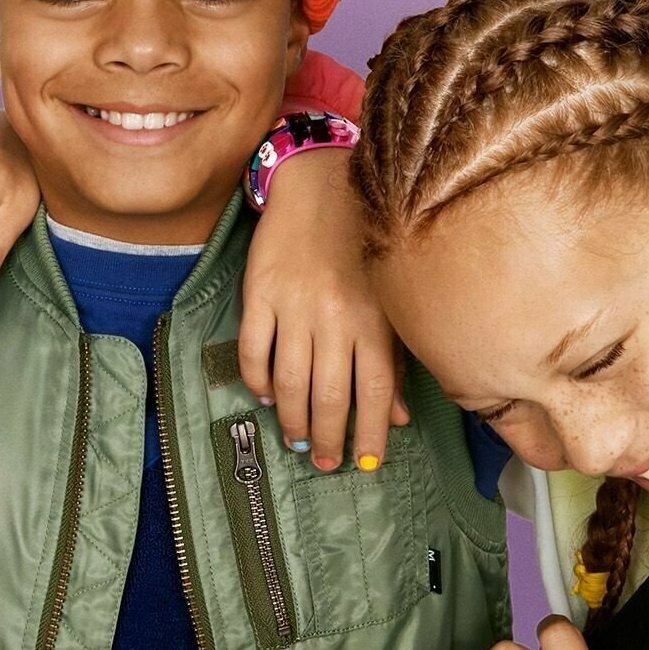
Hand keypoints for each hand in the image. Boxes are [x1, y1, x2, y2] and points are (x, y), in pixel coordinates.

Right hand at [238, 149, 408, 468]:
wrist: (318, 185)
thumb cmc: (361, 245)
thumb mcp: (388, 298)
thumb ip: (394, 356)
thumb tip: (395, 417)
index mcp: (374, 319)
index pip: (374, 393)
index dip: (368, 435)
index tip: (365, 464)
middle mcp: (335, 317)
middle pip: (330, 395)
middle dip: (330, 438)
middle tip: (327, 462)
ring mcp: (294, 306)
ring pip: (289, 381)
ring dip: (293, 419)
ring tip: (298, 440)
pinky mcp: (260, 294)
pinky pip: (253, 350)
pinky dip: (256, 380)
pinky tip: (264, 396)